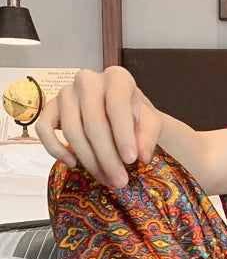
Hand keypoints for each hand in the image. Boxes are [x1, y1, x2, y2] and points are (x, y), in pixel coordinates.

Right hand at [37, 66, 162, 187]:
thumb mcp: (152, 124)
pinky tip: (73, 164)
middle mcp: (88, 80)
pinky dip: (55, 148)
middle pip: (93, 123)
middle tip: (120, 180)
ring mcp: (66, 93)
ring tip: (106, 179)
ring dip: (89, 160)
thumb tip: (140, 156)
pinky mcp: (51, 107)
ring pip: (72, 130)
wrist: (122, 113)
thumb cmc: (138, 117)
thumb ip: (148, 137)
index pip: (117, 106)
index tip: (131, 160)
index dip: (123, 135)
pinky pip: (44, 129)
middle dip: (107, 156)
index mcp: (117, 77)